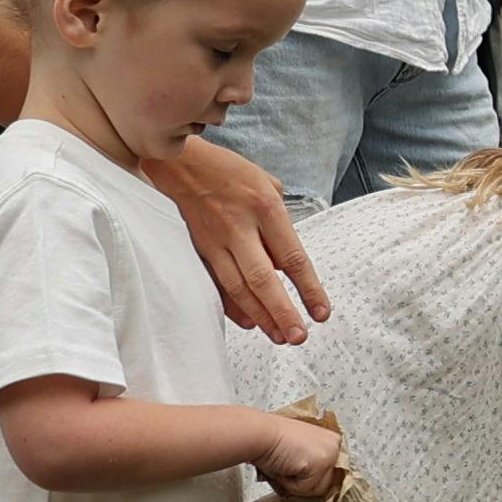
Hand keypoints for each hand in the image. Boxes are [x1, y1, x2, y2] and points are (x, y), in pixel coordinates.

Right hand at [160, 139, 327, 342]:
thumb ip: (280, 221)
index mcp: (265, 208)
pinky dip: (233, 307)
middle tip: (299, 337)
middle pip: (264, 280)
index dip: (309, 289)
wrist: (179, 164)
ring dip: (261, 317)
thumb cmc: (228, 171)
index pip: (292, 257)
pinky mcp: (198, 250)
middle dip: (283, 313)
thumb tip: (286, 259)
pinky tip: (249, 322)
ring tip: (280, 337)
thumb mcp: (267, 183)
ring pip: (238, 288)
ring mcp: (215, 241)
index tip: (321, 312)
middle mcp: (239, 227)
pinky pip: (217, 285)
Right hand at [257, 416, 345, 501]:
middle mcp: (335, 444)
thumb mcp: (301, 452)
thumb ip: (314, 466)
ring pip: (319, 489)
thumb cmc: (271, 442)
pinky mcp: (321, 463)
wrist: (259, 434)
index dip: (314, 478)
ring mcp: (330, 453)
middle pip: (328, 483)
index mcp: (331, 439)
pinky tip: (284, 466)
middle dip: (305, 482)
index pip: (334, 473)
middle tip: (289, 467)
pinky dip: (290, 484)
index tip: (300, 472)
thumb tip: (320, 488)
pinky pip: (306, 489)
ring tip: (286, 466)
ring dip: (297, 484)